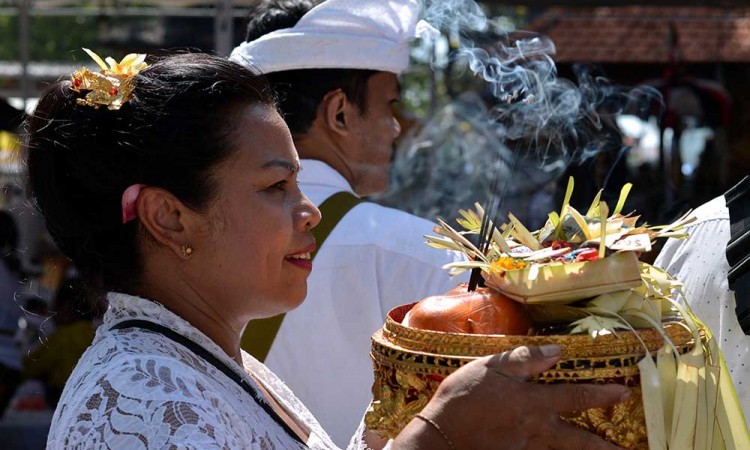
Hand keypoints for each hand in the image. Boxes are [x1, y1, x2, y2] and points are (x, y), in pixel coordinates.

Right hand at [393, 344, 628, 449]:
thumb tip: (558, 351)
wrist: (440, 434)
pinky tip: (550, 448)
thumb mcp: (491, 367)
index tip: (623, 393)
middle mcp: (535, 428)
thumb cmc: (463, 395)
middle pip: (577, 440)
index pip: (575, 397)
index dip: (602, 395)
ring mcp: (524, 446)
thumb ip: (525, 360)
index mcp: (532, 402)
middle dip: (602, 445)